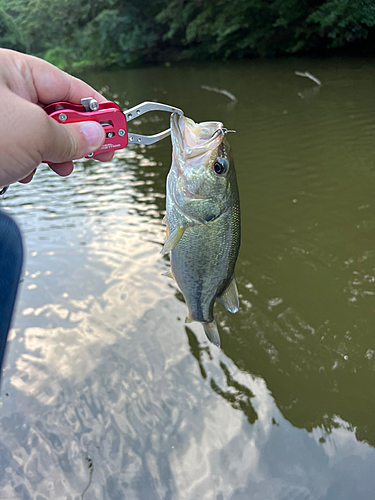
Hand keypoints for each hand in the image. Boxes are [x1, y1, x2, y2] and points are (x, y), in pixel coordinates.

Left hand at [0, 49, 113, 186]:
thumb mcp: (33, 134)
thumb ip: (70, 135)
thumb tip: (96, 136)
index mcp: (13, 73)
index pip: (69, 87)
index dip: (98, 109)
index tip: (118, 127)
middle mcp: (5, 93)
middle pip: (57, 112)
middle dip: (78, 136)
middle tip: (102, 154)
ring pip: (40, 135)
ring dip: (54, 155)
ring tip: (59, 168)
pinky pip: (21, 150)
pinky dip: (30, 163)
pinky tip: (27, 172)